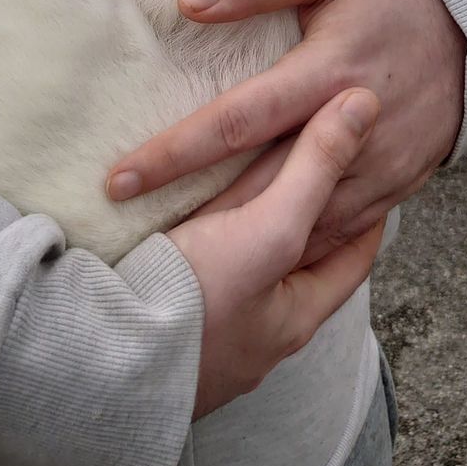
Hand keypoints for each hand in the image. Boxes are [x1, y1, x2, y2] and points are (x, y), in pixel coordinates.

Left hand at [109, 0, 465, 262]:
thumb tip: (191, 2)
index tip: (120, 179)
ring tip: (180, 259)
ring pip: (304, 218)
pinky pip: (343, 228)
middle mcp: (354, 128)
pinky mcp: (400, 183)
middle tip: (133, 239)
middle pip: (263, 185)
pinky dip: (298, 245)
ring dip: (244, 241)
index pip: (238, 120)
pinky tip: (254, 258)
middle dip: (196, 216)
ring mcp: (383, 164)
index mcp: (329, 69)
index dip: (175, 152)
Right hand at [167, 89, 383, 418]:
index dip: (367, 209)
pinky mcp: (169, 326)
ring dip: (249, 231)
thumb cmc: (194, 302)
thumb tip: (365, 105)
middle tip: (309, 174)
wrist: (98, 361)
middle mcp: (262, 332)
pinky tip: (188, 228)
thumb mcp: (268, 230)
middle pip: (298, 261)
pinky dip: (206, 247)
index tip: (368, 172)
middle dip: (305, 218)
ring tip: (247, 191)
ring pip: (247, 269)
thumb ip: (314, 168)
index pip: (355, 253)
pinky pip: (203, 277)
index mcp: (297, 314)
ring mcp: (214, 335)